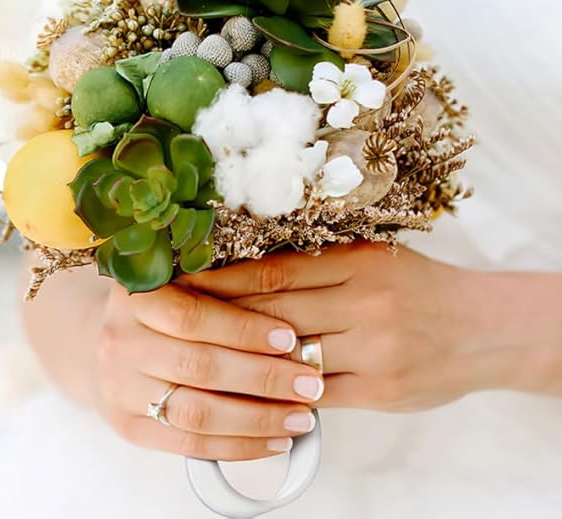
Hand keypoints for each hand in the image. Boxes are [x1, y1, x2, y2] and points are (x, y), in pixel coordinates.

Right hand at [95, 281, 323, 460]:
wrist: (103, 341)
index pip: (192, 315)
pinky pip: (189, 444)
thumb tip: (288, 315)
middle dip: (263, 378)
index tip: (289, 338)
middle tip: (307, 384)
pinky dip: (238, 446)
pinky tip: (273, 441)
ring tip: (299, 418)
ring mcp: (120, 388)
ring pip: (197, 412)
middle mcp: (121, 342)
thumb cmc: (156, 310)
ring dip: (258, 418)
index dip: (243, 329)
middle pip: (199, 366)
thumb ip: (219, 292)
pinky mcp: (129, 426)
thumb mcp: (178, 284)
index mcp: (135, 297)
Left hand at [182, 242, 520, 411]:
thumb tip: (246, 273)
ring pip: (289, 359)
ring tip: (199, 359)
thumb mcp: (371, 259)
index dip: (222, 280)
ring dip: (241, 362)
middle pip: (272, 315)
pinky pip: (314, 396)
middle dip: (219, 320)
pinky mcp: (379, 390)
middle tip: (174, 322)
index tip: (184, 282)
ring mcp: (372, 349)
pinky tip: (247, 391)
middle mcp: (363, 302)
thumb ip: (317, 265)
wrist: (480, 328)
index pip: (272, 273)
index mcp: (356, 261)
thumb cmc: (418, 286)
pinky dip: (277, 394)